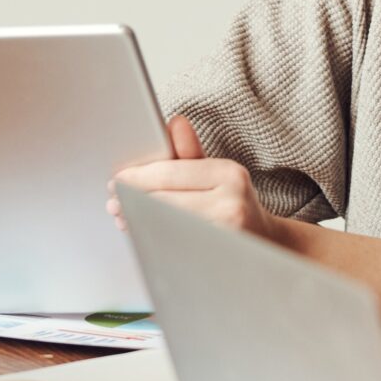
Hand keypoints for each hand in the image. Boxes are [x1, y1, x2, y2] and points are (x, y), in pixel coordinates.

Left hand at [108, 116, 291, 246]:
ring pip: (166, 225)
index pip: (170, 173)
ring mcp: (225, 235)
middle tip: (113, 204)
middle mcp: (231, 203)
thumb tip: (175, 122)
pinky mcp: (216, 258)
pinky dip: (154, 239)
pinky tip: (144, 235)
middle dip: (133, 202)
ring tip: (124, 219)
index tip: (117, 181)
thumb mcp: (218, 173)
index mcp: (229, 174)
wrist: (267, 244)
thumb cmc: (234, 204)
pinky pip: (174, 247)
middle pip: (164, 201)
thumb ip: (190, 152)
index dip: (137, 178)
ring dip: (138, 222)